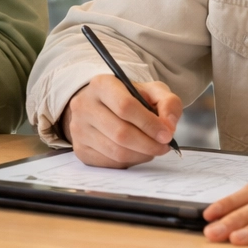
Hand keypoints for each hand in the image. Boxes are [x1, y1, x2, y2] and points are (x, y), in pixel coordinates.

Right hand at [60, 74, 182, 166]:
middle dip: (148, 144)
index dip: (149, 124)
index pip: (125, 107)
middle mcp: (84, 105)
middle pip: (121, 133)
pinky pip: (110, 162)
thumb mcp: (151, 91)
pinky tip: (136, 152)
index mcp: (101, 85)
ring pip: (116, 151)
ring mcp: (78, 129)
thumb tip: (168, 125)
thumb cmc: (129, 98)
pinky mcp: (80, 149)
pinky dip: (130, 161)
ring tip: (152, 149)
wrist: (101, 105)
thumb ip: (168, 102)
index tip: (167, 134)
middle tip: (163, 147)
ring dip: (141, 155)